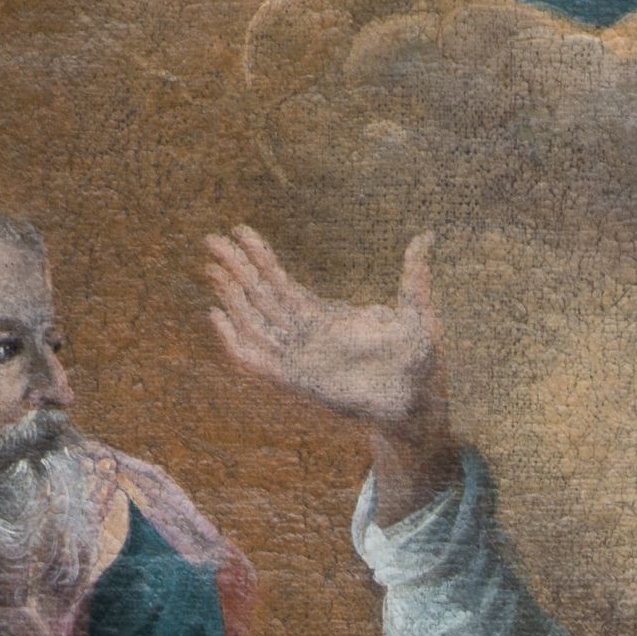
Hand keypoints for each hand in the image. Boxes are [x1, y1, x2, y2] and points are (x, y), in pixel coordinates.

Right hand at [203, 222, 450, 455]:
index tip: (241, 230)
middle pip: (261, 298)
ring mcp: (301, 361)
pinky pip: (257, 362)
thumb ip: (413, 276)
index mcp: (327, 321)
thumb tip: (426, 237)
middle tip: (210, 240)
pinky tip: (218, 317)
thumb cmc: (419, 364)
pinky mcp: (298, 382)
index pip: (283, 284)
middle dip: (235, 269)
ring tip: (211, 268)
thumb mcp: (416, 312)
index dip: (261, 258)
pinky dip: (235, 342)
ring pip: (255, 323)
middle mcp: (308, 340)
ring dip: (232, 296)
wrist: (420, 405)